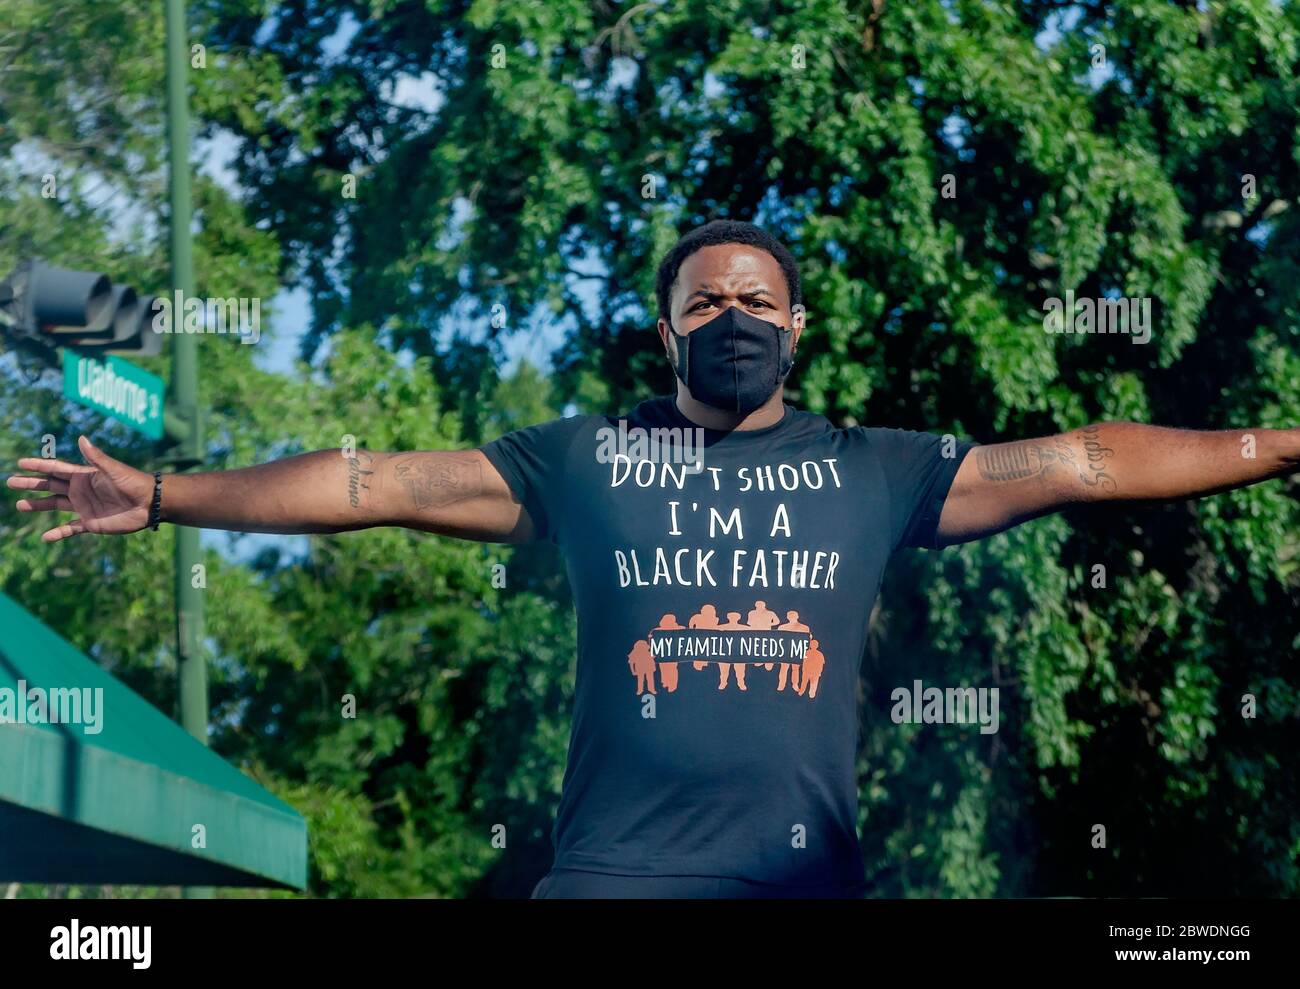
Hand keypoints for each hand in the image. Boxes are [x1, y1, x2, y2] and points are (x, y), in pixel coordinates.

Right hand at [7, 435, 155, 541]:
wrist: (150, 503)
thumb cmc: (133, 483)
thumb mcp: (113, 469)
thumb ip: (95, 457)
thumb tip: (81, 438)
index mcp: (84, 476)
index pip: (56, 469)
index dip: (39, 466)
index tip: (21, 463)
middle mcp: (81, 490)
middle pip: (50, 486)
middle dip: (31, 484)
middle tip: (11, 482)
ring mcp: (84, 506)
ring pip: (55, 505)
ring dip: (38, 505)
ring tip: (20, 505)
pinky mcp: (91, 523)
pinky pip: (70, 529)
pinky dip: (58, 533)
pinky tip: (45, 537)